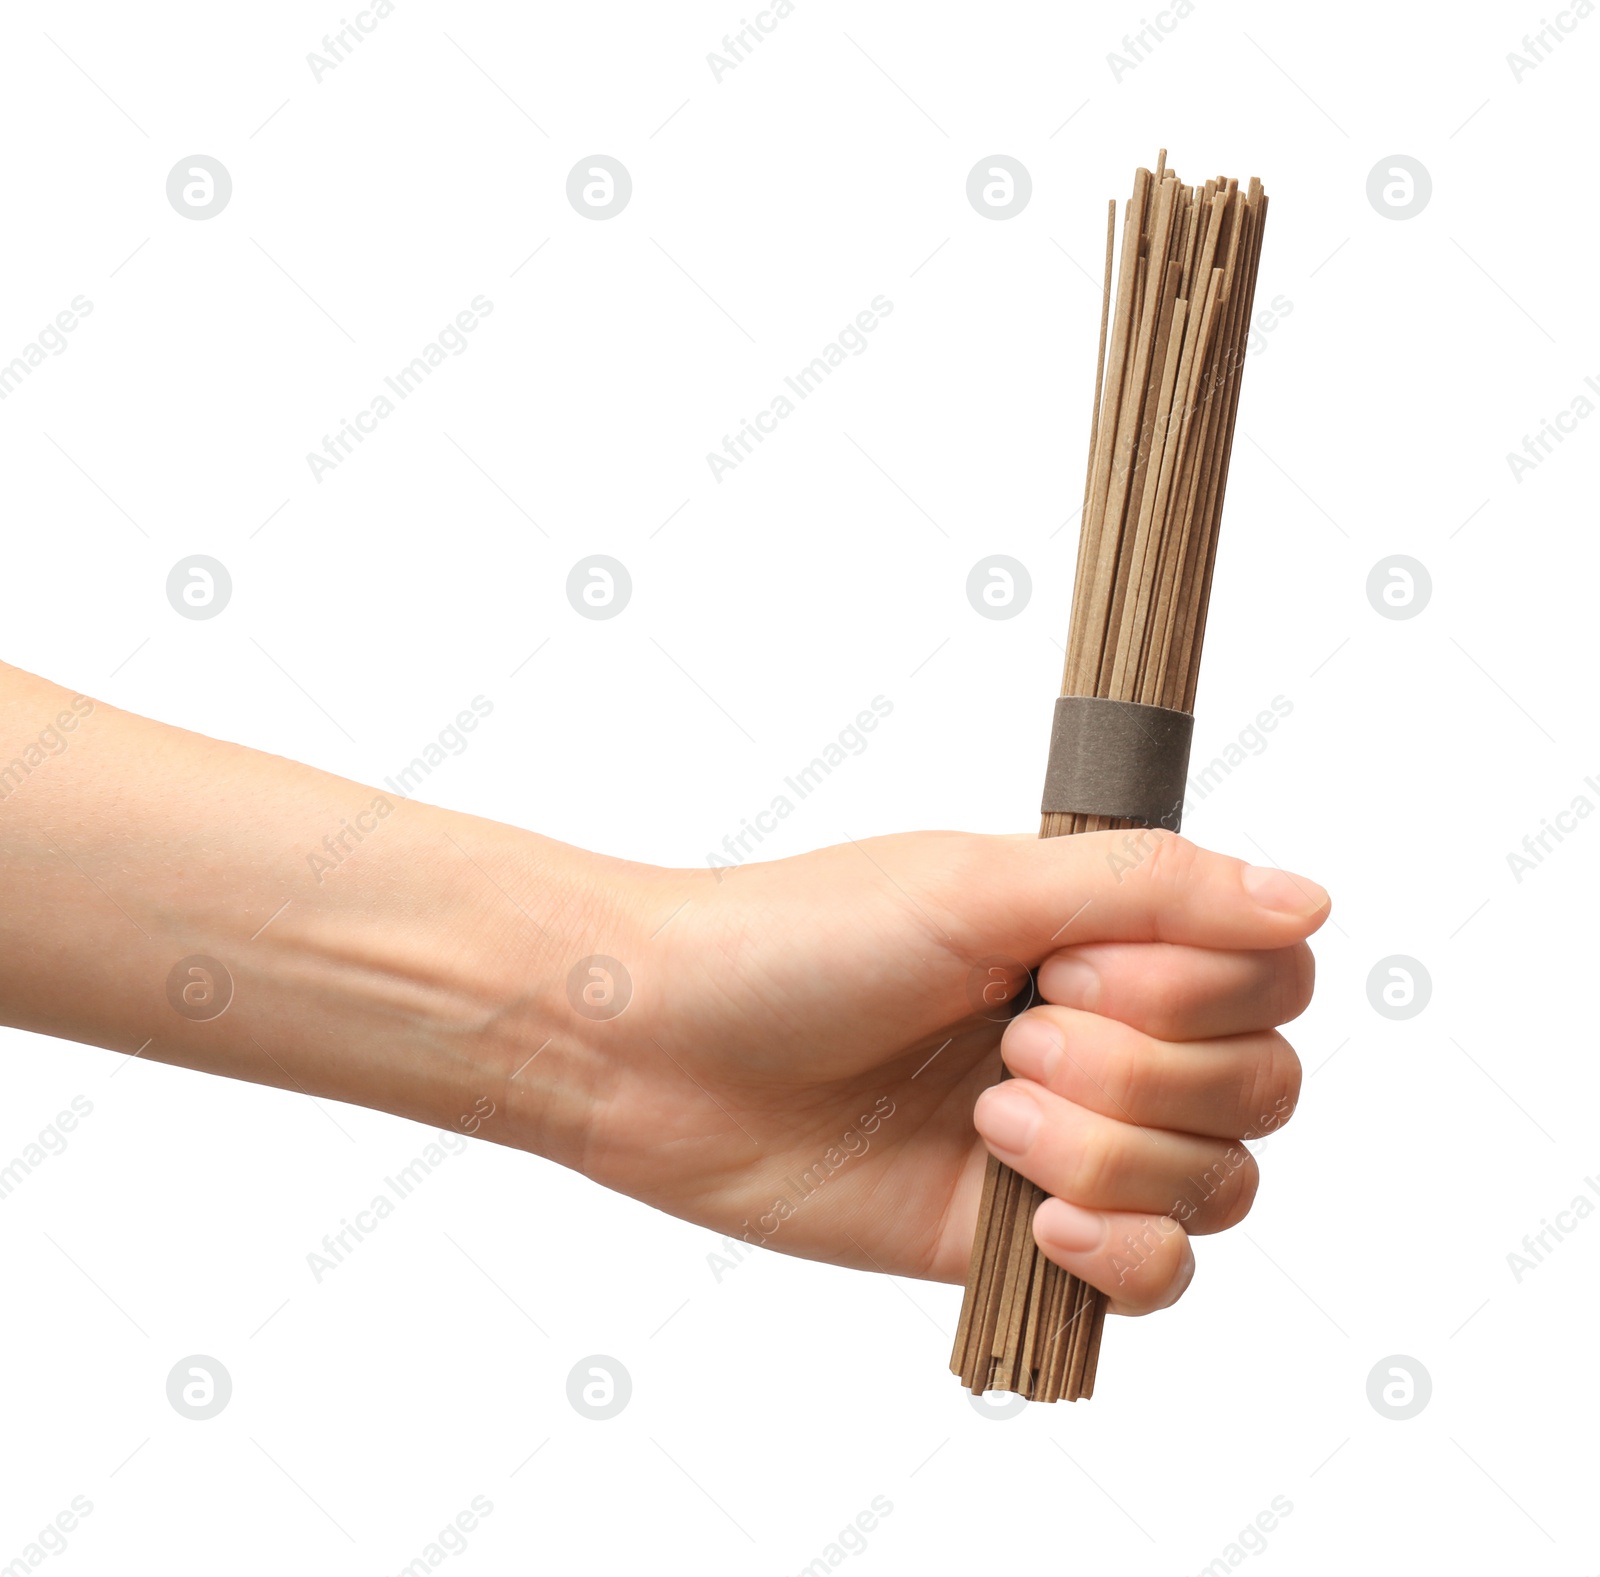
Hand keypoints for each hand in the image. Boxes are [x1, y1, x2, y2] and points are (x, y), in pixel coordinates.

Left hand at [523, 829, 1327, 1316]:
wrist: (662, 1051)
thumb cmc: (798, 942)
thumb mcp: (977, 886)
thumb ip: (1151, 890)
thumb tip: (1310, 899)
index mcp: (1102, 936)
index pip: (1269, 973)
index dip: (1195, 987)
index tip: (1065, 967)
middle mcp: (1106, 1034)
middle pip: (1260, 1082)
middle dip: (1140, 1070)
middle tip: (1011, 1038)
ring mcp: (1072, 1141)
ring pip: (1218, 1181)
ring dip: (1108, 1152)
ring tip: (987, 1116)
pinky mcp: (1025, 1236)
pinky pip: (1162, 1277)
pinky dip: (1123, 1253)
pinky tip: (1040, 1219)